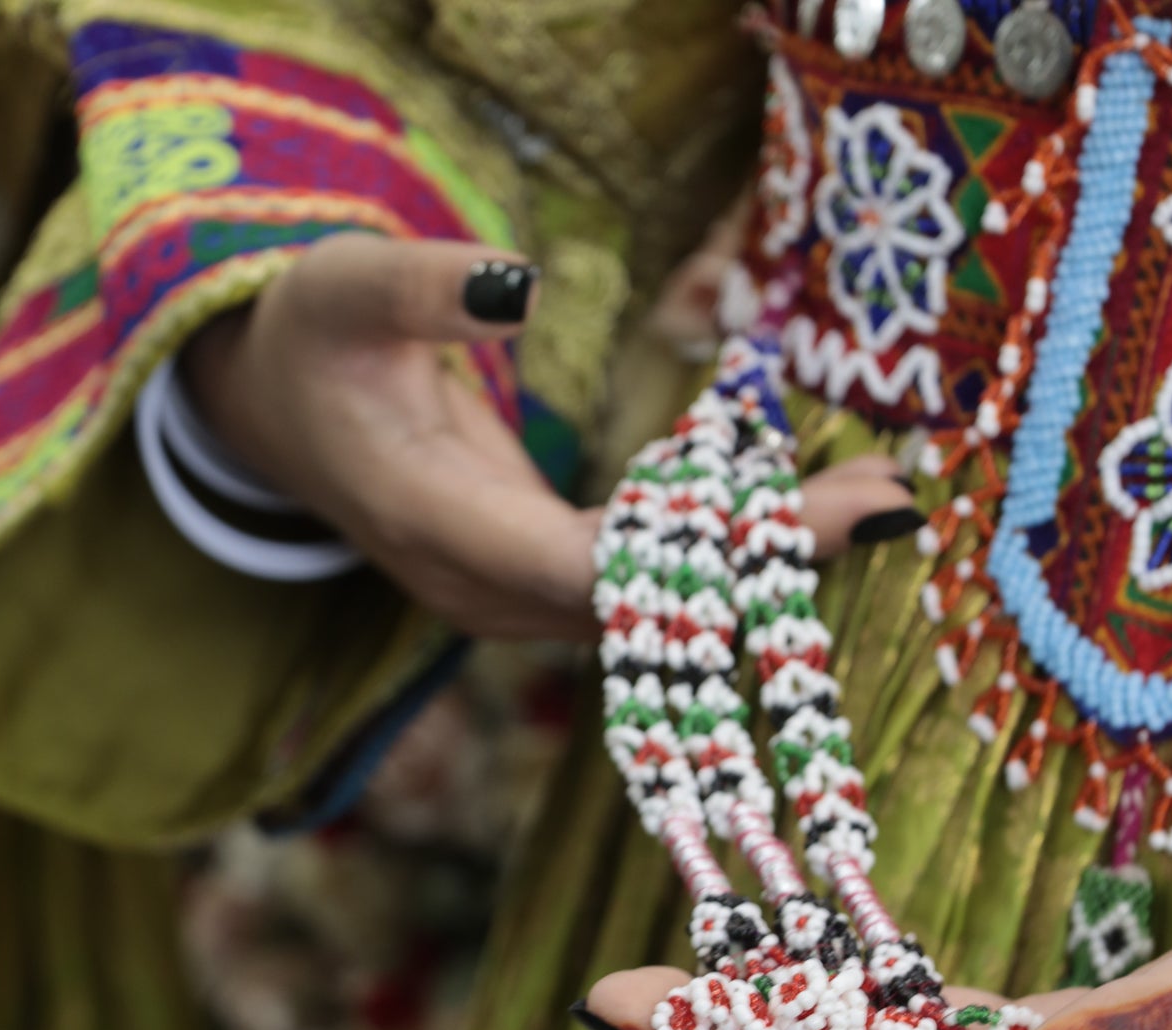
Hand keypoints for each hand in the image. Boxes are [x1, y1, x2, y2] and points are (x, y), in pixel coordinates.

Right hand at [183, 233, 920, 639]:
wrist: (282, 414)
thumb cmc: (312, 341)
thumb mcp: (345, 287)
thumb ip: (423, 288)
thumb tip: (518, 283)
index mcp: (432, 521)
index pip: (576, 568)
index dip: (694, 555)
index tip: (808, 521)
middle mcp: (479, 588)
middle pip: (641, 598)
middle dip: (766, 554)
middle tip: (889, 499)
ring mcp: (508, 598)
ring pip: (651, 605)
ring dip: (758, 558)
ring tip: (873, 497)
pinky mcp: (535, 583)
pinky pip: (640, 584)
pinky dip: (716, 550)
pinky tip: (792, 508)